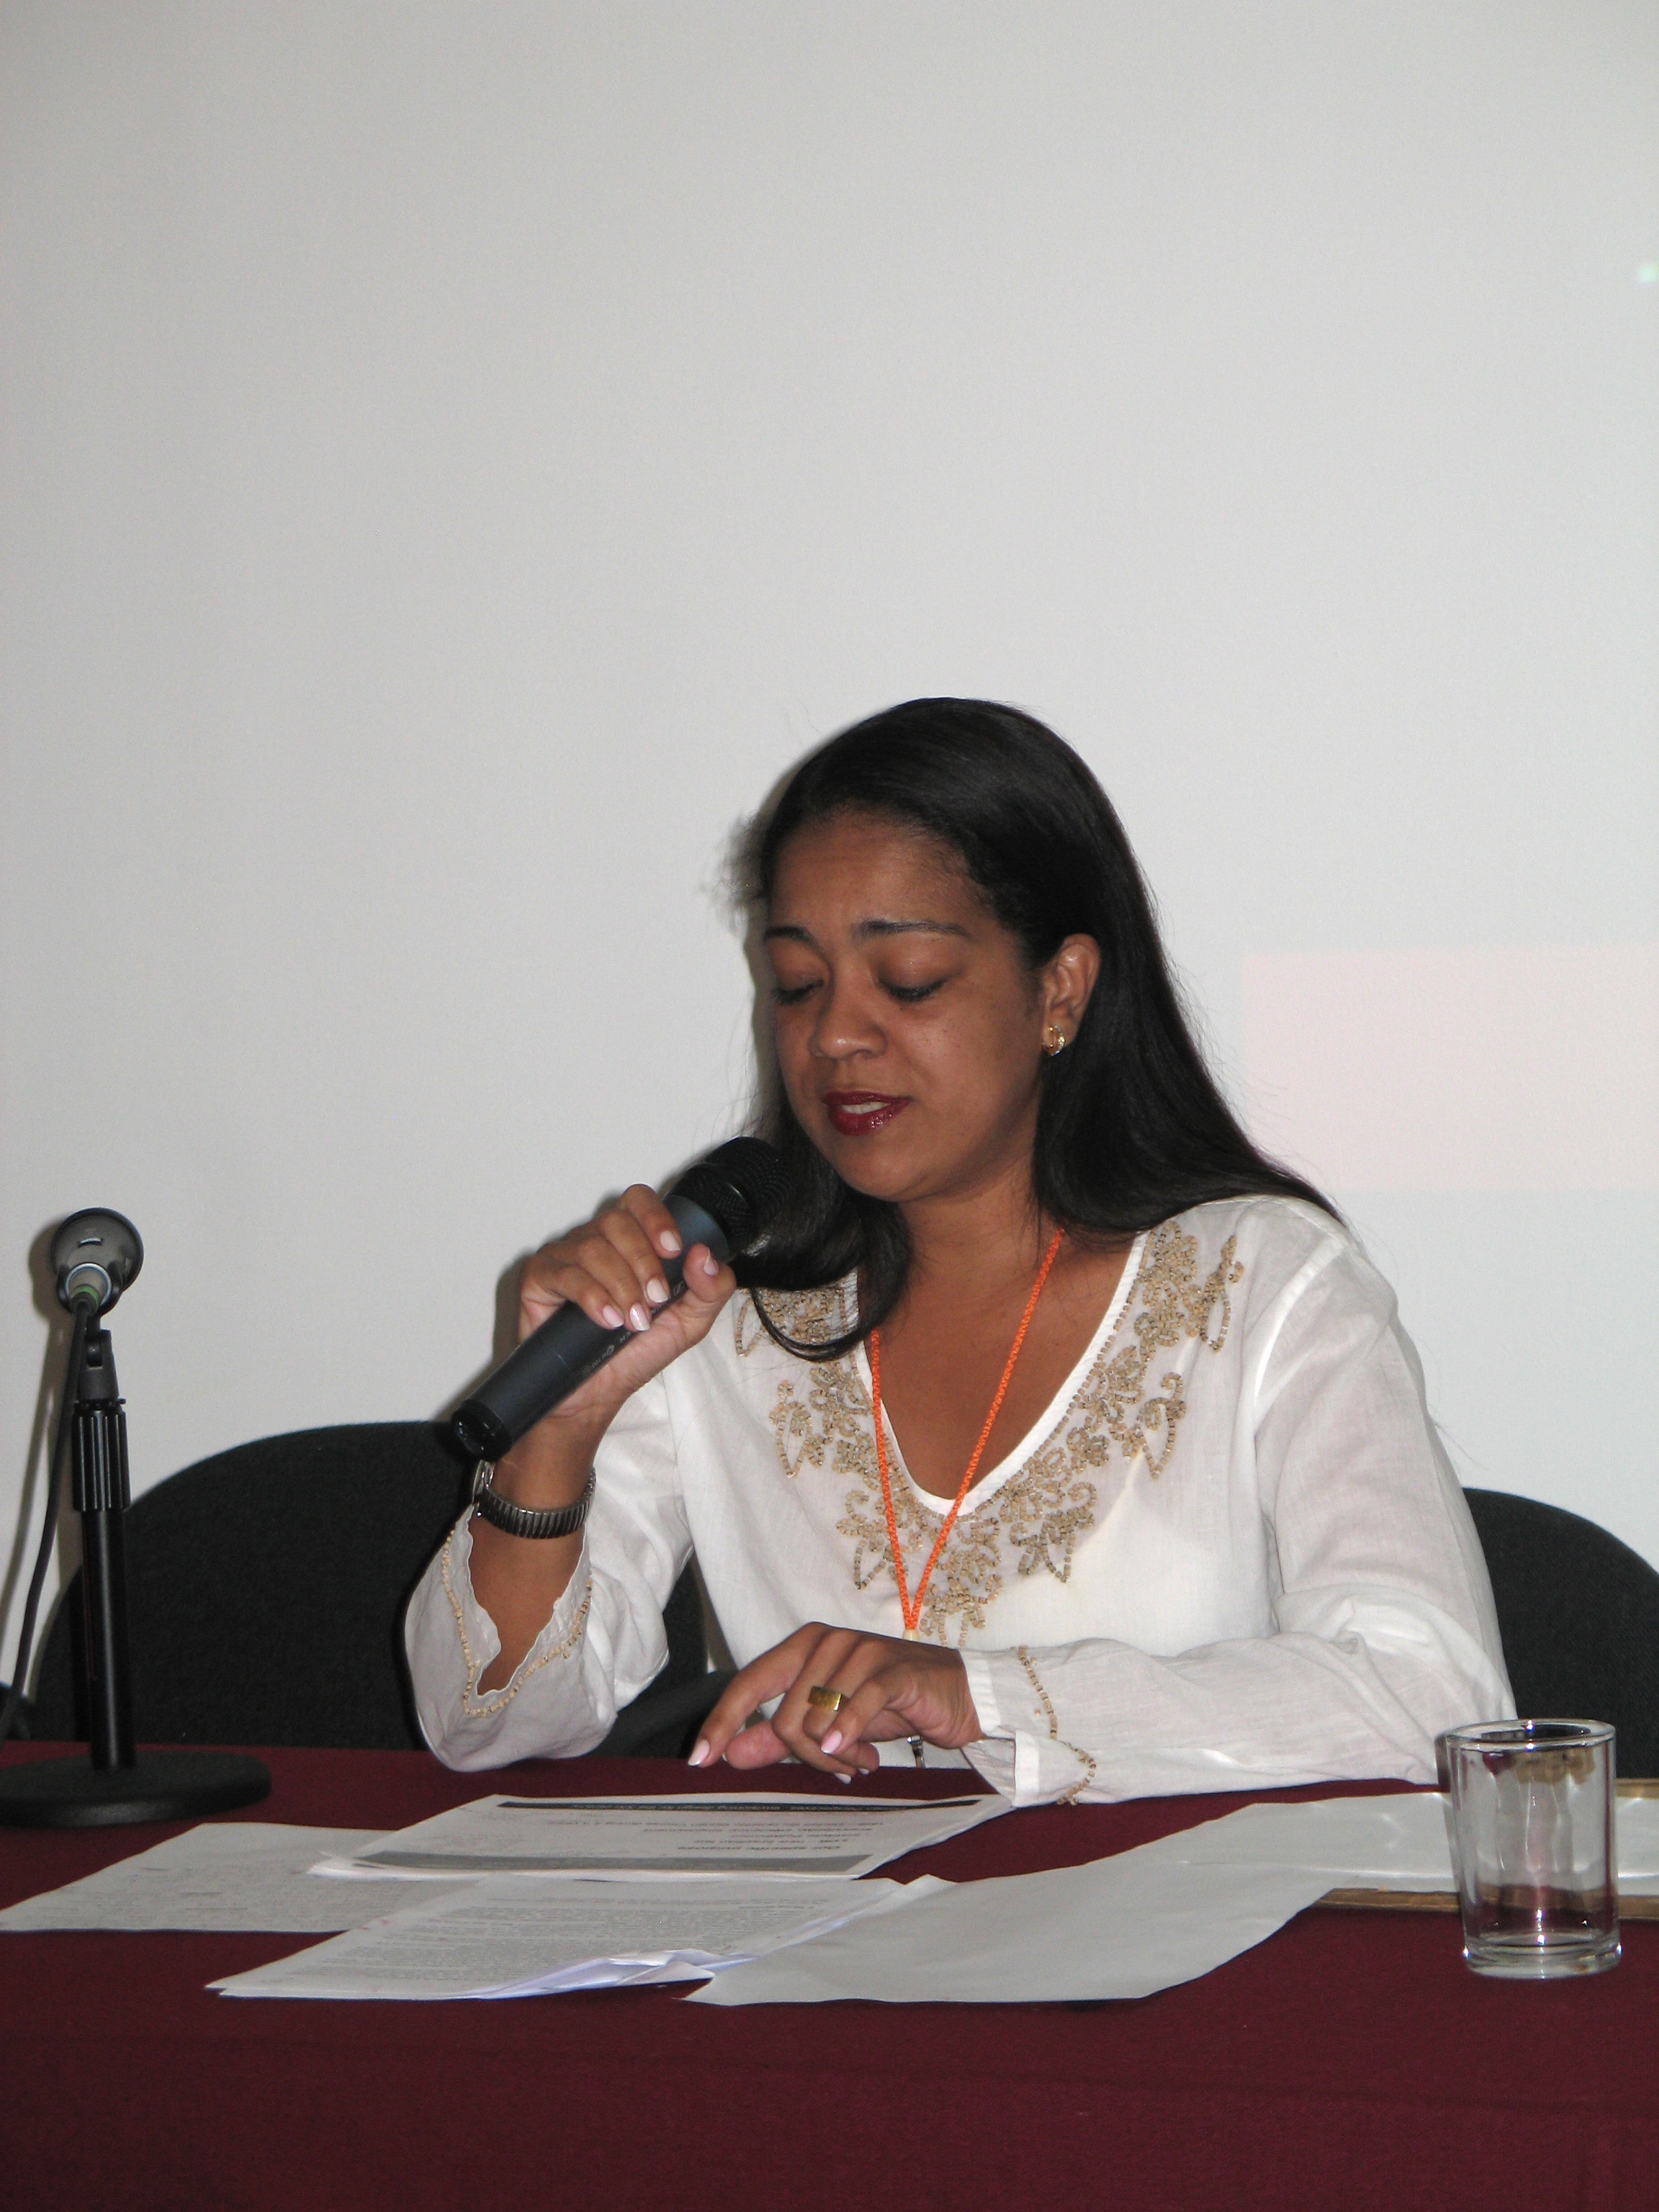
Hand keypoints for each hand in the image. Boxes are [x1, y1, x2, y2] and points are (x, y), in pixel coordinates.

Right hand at [492, 1185, 736, 1506]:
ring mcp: (563, 1257)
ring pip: (592, 1247)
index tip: (673, 1250)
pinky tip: (606, 1319)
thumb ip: (710, 1290)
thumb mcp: (688, 1324)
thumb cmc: (634, 1354)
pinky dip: (591, 1296)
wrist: (594, 1395)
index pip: (639, 1201)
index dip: (656, 1218)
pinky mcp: (538, 1278)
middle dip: (642, 1261)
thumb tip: (705, 1256)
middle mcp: (595, 1241)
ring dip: (620, 1285)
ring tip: (632, 1320)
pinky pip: (563, 1273)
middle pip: (617, 1221)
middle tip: (653, 1301)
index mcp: (629, 1242)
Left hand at [689, 1623, 982, 1780]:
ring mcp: (859, 1651)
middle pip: (786, 1716)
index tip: (700, 1758)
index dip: (723, 1721)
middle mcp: (826, 1641)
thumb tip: (729, 1753)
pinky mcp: (892, 1671)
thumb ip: (777, 1737)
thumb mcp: (827, 1724)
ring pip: (817, 1718)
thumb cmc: (888, 1704)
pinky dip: (849, 1736)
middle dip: (807, 1755)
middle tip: (838, 1767)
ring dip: (835, 1754)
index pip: (749, 1684)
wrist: (956, 1696)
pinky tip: (859, 1757)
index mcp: (804, 1647)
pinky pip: (855, 1707)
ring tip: (859, 1759)